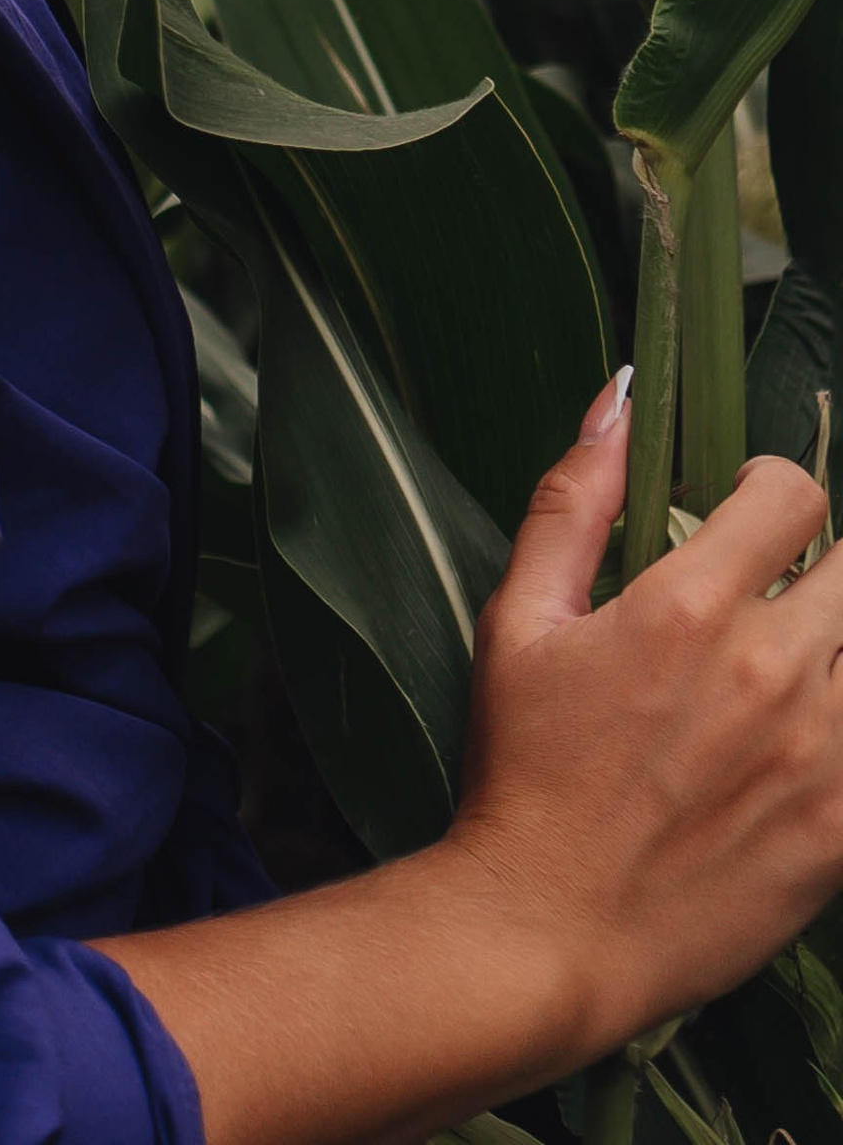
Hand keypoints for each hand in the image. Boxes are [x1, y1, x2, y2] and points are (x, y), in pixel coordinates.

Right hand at [94, 374, 842, 1144]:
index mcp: (691, 608)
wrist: (550, 931)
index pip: (794, 496)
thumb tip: (618, 397)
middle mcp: (772, 671)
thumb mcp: (518, 620)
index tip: (744, 516)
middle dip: (818, 566)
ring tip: (785, 670)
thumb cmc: (523, 772)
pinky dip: (842, 723)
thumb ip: (574, 500)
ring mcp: (821, 755)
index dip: (771, 492)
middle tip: (774, 595)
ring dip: (831, 644)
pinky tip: (799, 737)